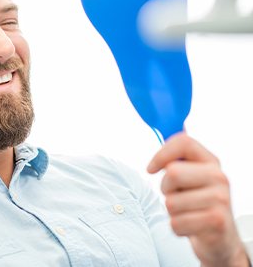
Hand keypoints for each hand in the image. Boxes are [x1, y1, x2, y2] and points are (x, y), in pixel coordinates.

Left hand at [147, 132, 249, 266]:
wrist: (220, 239)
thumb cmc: (197, 204)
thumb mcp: (190, 178)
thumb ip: (177, 158)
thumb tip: (164, 132)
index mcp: (210, 162)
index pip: (183, 142)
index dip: (160, 154)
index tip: (151, 169)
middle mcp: (219, 177)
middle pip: (172, 173)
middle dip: (166, 189)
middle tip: (177, 196)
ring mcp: (221, 199)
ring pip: (171, 202)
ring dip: (172, 212)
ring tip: (187, 212)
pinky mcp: (217, 221)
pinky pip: (176, 223)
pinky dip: (177, 227)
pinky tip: (191, 227)